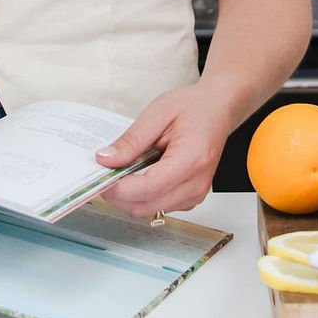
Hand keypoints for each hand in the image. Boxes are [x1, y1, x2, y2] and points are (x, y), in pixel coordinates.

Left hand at [95, 83, 230, 217]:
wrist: (218, 110)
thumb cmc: (194, 108)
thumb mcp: (158, 113)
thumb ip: (131, 140)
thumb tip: (106, 159)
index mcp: (191, 159)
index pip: (149, 187)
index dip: (119, 187)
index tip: (100, 176)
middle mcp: (196, 183)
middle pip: (146, 205)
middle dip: (118, 195)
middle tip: (103, 173)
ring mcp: (195, 194)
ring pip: (149, 210)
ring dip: (128, 197)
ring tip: (120, 171)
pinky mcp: (190, 198)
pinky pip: (158, 206)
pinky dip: (141, 196)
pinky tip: (137, 175)